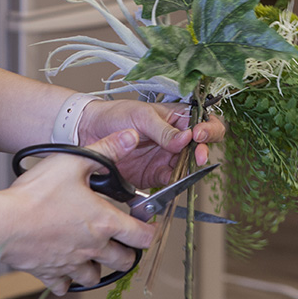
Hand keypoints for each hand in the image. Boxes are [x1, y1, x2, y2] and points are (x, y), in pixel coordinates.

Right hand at [0, 129, 154, 294]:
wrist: (3, 224)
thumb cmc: (37, 195)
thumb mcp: (74, 161)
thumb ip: (106, 150)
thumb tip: (130, 138)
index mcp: (104, 222)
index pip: (142, 236)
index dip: (149, 232)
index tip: (147, 228)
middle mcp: (92, 247)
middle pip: (123, 261)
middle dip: (127, 253)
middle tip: (123, 243)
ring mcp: (71, 264)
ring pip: (95, 277)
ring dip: (98, 268)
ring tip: (94, 255)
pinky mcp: (49, 273)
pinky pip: (64, 285)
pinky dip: (67, 280)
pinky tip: (63, 267)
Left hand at [78, 99, 225, 188]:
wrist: (89, 131)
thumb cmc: (116, 114)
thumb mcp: (141, 116)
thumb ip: (164, 130)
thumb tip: (185, 139)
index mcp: (176, 118)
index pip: (203, 122)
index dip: (208, 129)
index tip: (199, 135)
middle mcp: (176, 139)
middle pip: (201, 147)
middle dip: (203, 152)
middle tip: (198, 156)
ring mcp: (166, 157)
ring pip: (189, 167)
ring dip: (190, 170)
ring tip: (185, 170)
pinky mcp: (155, 174)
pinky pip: (172, 181)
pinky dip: (175, 184)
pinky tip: (172, 181)